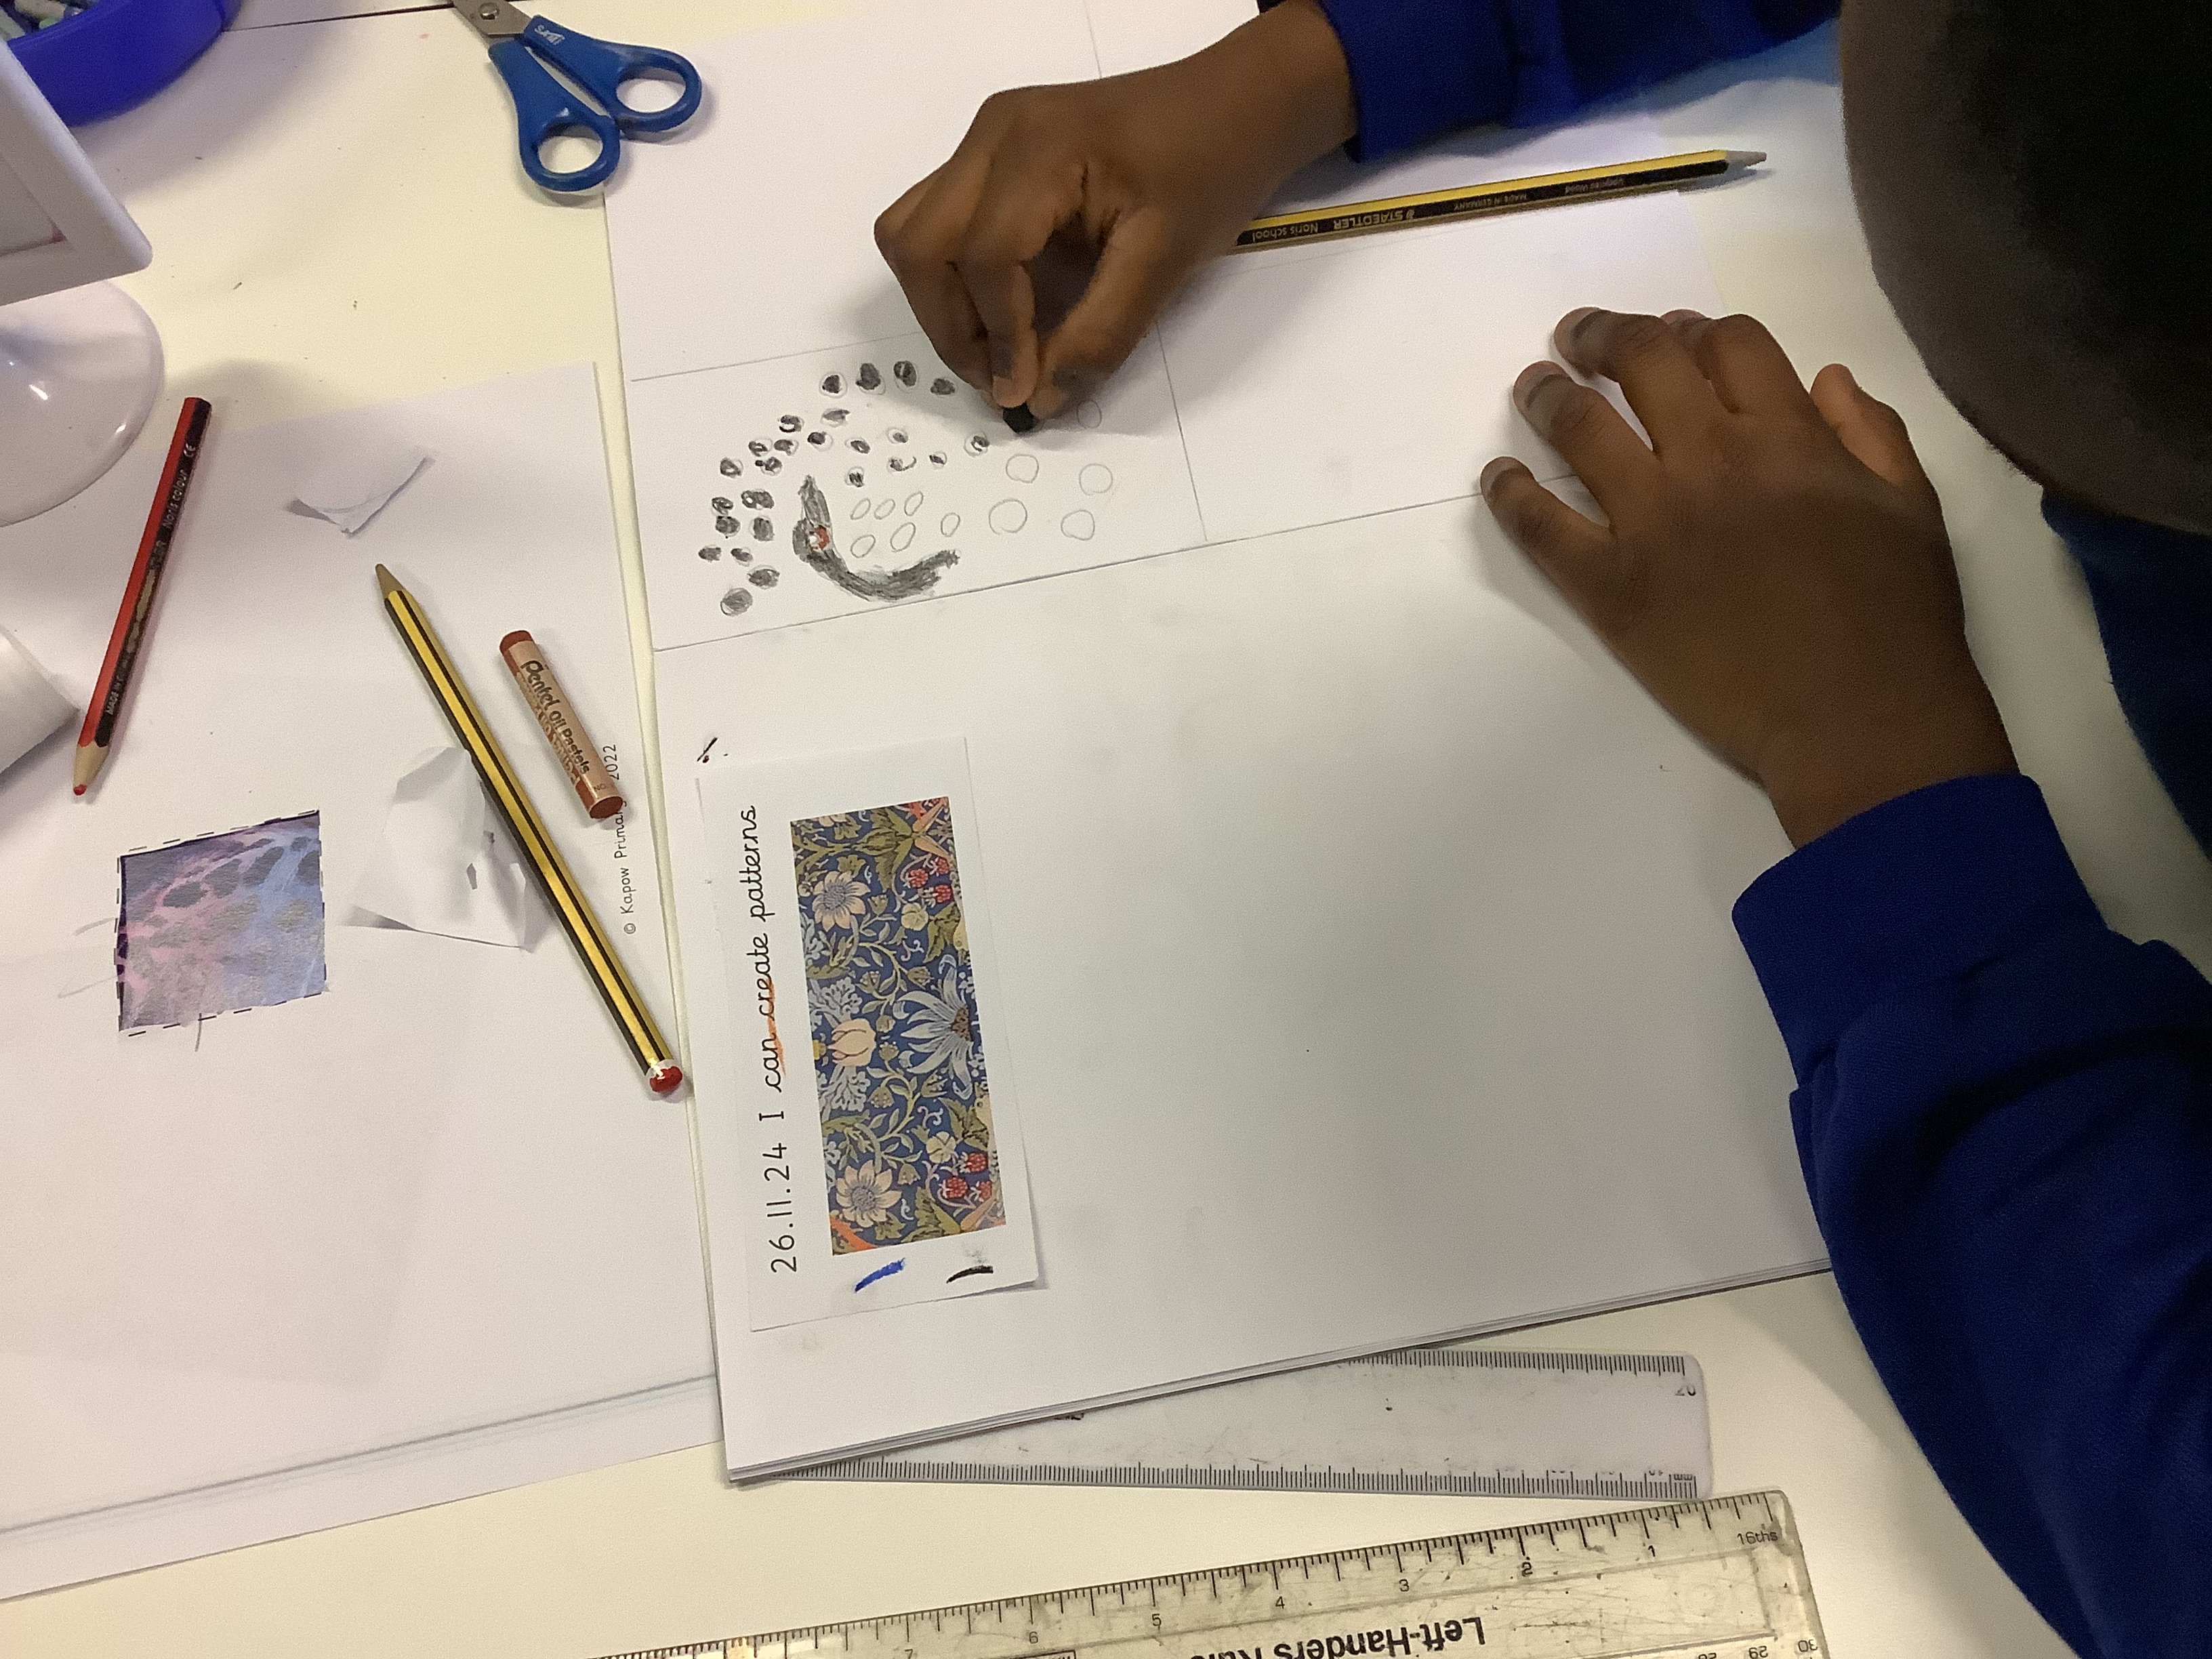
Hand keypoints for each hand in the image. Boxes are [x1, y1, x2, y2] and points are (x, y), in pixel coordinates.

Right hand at [874, 0, 1353, 418]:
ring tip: (996, 352)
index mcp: (1039, 147)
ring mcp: (987, 138)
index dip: (997, 336)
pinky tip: (1003, 312)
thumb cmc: (1213, 168)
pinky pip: (937, 220)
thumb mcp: (1166, 261)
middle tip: (1001, 381)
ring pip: (913, 233)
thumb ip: (1101, 335)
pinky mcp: (992, 153)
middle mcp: (995, 133)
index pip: (984, 256)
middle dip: (952, 328)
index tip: (1023, 391)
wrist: (1236, 103)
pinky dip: (954, 278)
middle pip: (920, 244)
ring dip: (941, 305)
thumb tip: (1041, 400)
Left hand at [1480, 309, 2016, 846]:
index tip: (1670, 332)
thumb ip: (1871, 434)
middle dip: (1602, 336)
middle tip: (1578, 338)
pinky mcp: (1612, 587)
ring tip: (1535, 386)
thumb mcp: (1911, 508)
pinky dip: (1510, 493)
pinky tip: (1498, 476)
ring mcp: (1654, 522)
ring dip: (1548, 395)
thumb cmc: (1895, 620)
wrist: (1857, 719)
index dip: (1692, 328)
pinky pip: (1542, 526)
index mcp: (1789, 437)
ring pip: (1579, 429)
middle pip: (1642, 361)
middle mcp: (1713, 461)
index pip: (1726, 343)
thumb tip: (1826, 378)